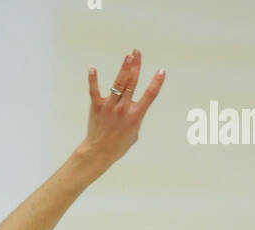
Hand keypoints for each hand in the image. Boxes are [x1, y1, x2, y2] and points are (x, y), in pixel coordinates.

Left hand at [80, 50, 164, 169]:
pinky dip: (93, 80)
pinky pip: (94, 91)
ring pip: (118, 83)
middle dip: (136, 66)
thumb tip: (137, 106)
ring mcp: (110, 107)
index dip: (156, 83)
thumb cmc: (119, 145)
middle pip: (132, 83)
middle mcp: (123, 109)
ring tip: (127, 56)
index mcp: (135, 115)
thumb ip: (136, 116)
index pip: (149, 96)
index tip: (162, 71)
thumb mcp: (134, 133)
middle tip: (137, 52)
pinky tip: (92, 69)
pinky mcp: (97, 107)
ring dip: (123, 68)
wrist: (99, 152)